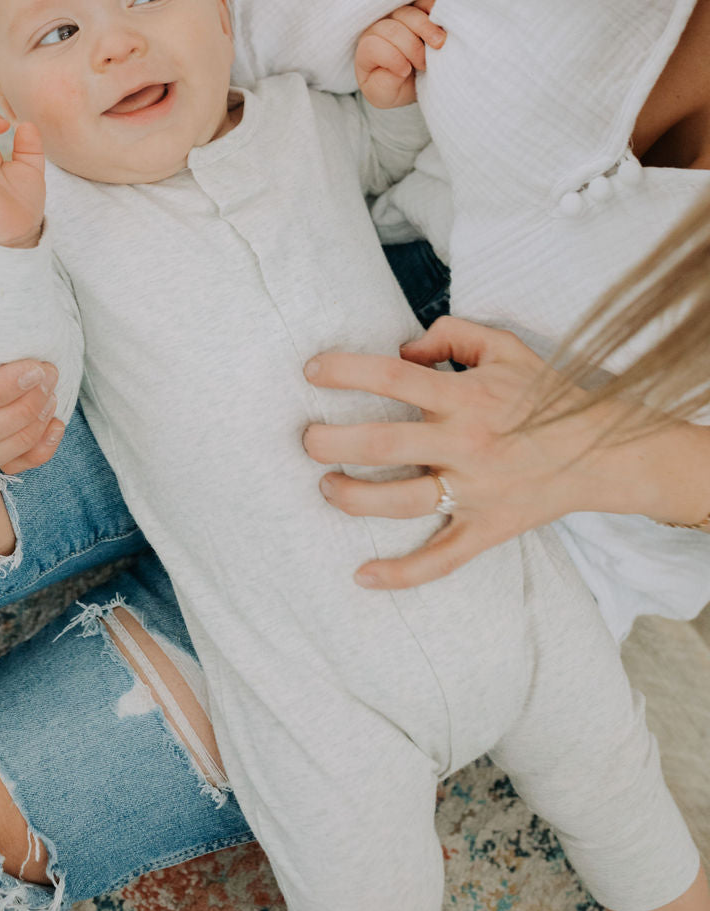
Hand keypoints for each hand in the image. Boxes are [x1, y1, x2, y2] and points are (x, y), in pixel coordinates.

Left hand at [302, 317, 624, 587]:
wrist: (602, 450)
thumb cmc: (545, 394)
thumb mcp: (504, 347)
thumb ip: (451, 334)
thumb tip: (402, 348)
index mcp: (466, 397)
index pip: (393, 378)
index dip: (346, 371)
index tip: (311, 369)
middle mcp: (466, 445)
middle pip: (384, 443)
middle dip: (333, 441)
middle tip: (307, 438)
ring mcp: (475, 492)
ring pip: (402, 503)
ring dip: (353, 497)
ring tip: (326, 486)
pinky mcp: (486, 529)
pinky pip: (440, 559)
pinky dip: (400, 574)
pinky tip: (361, 576)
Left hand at [355, 0, 445, 108]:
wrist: (415, 79)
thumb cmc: (394, 85)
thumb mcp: (383, 95)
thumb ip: (383, 86)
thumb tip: (400, 69)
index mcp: (367, 48)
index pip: (373, 45)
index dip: (391, 58)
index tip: (405, 72)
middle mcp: (379, 26)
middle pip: (392, 28)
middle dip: (411, 47)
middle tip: (424, 64)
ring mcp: (399, 13)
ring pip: (409, 12)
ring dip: (426, 28)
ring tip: (438, 45)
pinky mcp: (418, 6)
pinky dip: (435, 10)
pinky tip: (443, 25)